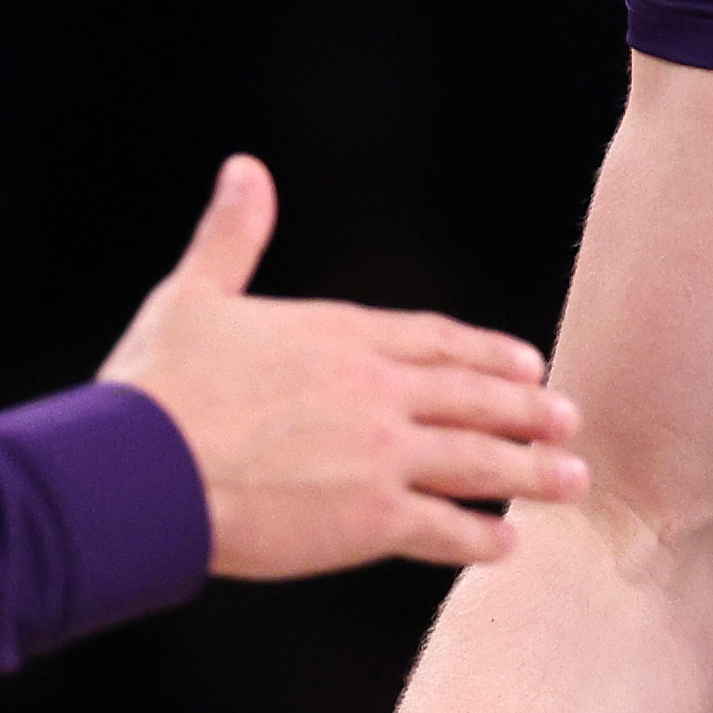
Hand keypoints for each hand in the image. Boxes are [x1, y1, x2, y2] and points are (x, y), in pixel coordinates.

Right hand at [102, 156, 587, 579]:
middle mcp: (374, 390)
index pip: (433, 340)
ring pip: (478, 461)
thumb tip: (245, 168)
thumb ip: (232, 235)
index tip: (527, 362)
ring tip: (571, 478)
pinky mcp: (371, 518)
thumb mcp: (194, 295)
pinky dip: (478, 537)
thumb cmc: (157, 386)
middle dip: (528, 409)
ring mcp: (381, 454)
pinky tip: (505, 543)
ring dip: (531, 471)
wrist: (141, 470)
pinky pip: (443, 528)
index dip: (485, 353)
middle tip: (571, 419)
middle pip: (473, 396)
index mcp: (338, 336)